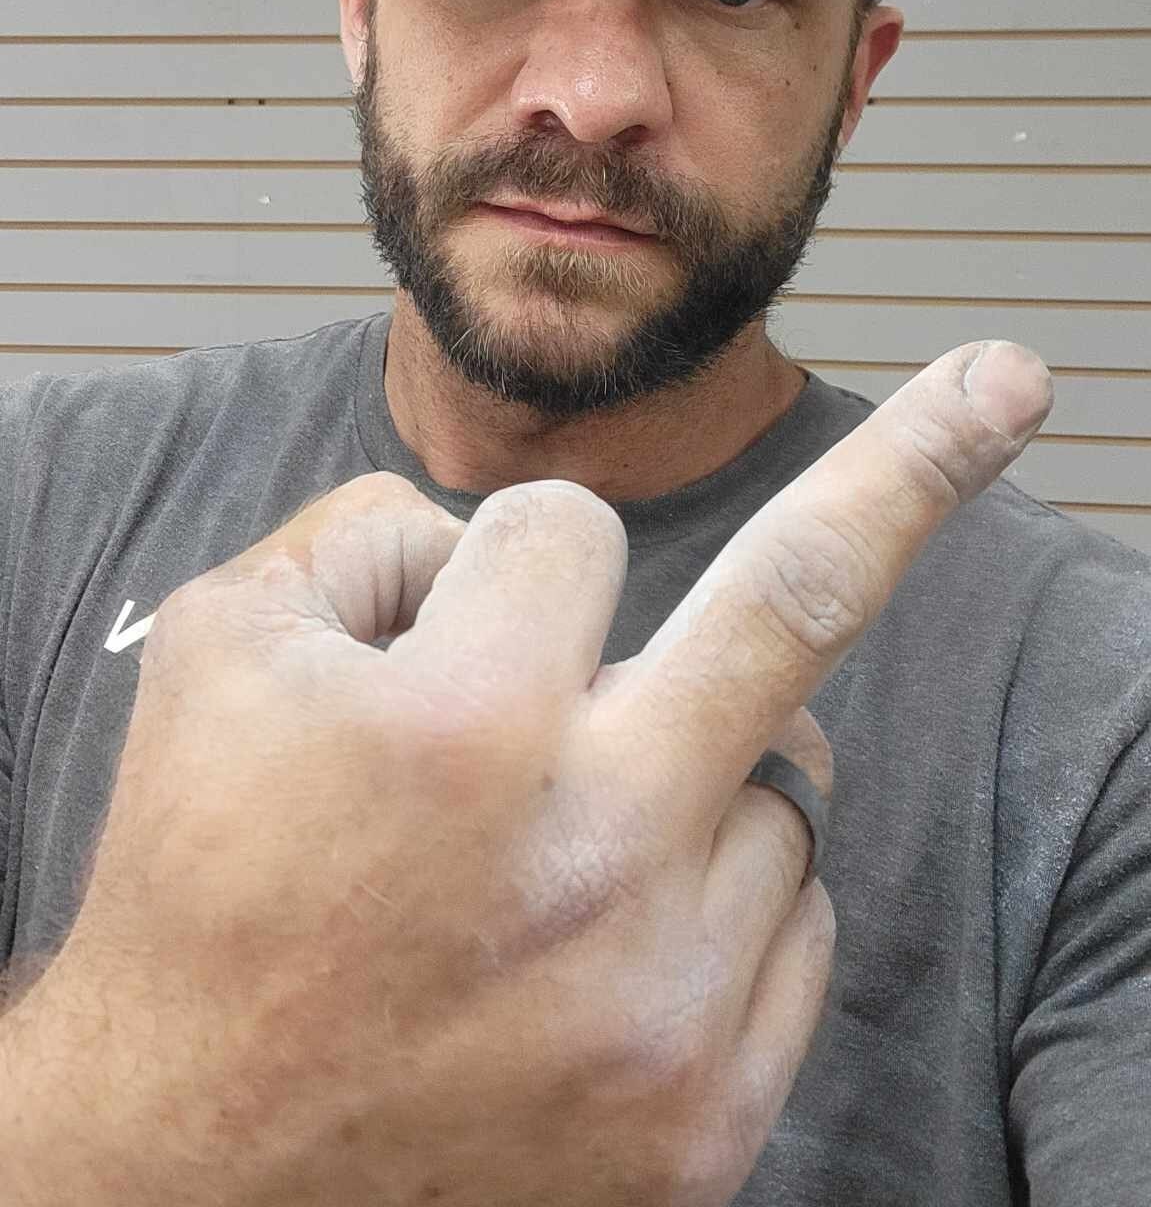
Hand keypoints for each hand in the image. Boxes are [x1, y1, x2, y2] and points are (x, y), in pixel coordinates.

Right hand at [25, 340, 1049, 1206]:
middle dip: (919, 465)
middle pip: (803, 595)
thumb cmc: (200, 895)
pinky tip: (610, 934)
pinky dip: (724, 891)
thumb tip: (500, 539)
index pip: (566, 527)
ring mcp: (667, 1001)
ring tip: (550, 851)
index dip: (498, 559)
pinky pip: (798, 925)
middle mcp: (592, 859)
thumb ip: (365, 529)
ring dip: (690, 763)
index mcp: (461, 727)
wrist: (189, 1178)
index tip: (455, 623)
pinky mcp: (706, 1119)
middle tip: (1010, 380)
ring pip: (779, 777)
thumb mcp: (217, 650)